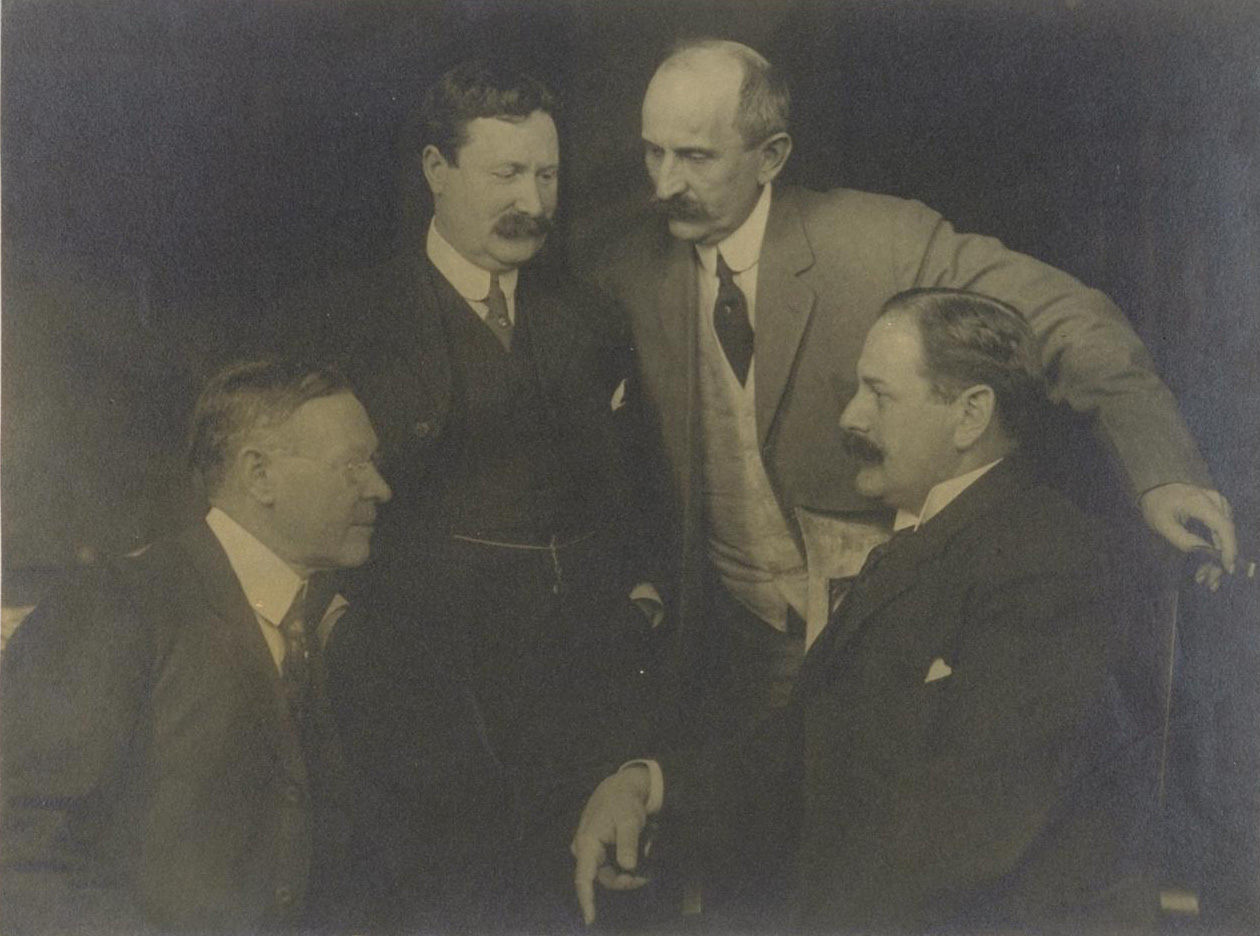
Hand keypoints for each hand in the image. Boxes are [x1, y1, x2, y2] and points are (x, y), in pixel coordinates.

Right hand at [571, 766, 651, 924]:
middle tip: (646, 877)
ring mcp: (590, 850)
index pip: (584, 877)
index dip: (586, 900)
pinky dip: (625, 865)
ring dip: (627, 873)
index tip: (590, 920)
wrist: (621, 787)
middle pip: (603, 878)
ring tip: (646, 863)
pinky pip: (610, 865)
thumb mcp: (630, 820)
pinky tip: (639, 854)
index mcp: (587, 842)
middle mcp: (584, 849)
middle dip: (624, 880)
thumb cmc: (624, 802)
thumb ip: (628, 843)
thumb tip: (628, 867)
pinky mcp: (598, 850)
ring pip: (608, 873)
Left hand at [1139, 483, 1236, 589]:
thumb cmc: (1156, 505)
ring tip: (1208, 577)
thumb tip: (1204, 553)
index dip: (1229, 549)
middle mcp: (1216, 500)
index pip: (1224, 527)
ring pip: (1225, 534)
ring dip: (1219, 556)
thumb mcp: (1162, 524)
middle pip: (1226, 533)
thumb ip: (1183, 539)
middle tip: (1211, 581)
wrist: (1155, 486)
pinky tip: (1209, 564)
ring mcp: (1219, 502)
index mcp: (1201, 502)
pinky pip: (1221, 529)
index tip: (1227, 568)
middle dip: (1221, 559)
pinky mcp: (1218, 507)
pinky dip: (1217, 546)